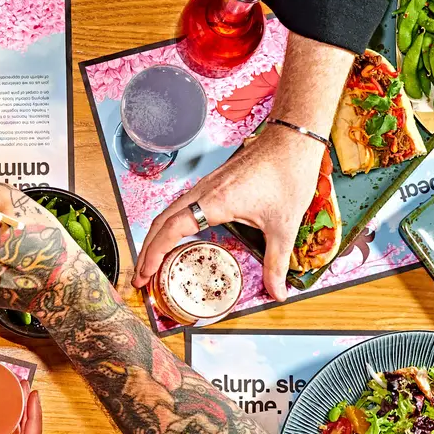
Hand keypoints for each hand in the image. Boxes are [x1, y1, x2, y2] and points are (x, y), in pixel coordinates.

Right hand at [131, 126, 327, 299]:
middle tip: (140, 277)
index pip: (170, 231)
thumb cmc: (288, 174)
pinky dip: (169, 225)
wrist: (293, 140)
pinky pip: (181, 205)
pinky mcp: (212, 182)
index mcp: (214, 202)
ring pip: (168, 212)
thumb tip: (277, 292)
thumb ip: (277, 263)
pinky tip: (175, 237)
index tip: (144, 275)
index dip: (153, 255)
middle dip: (146, 251)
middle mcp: (203, 192)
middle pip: (160, 222)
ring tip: (152, 261)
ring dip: (155, 237)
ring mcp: (205, 185)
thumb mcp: (284, 226)